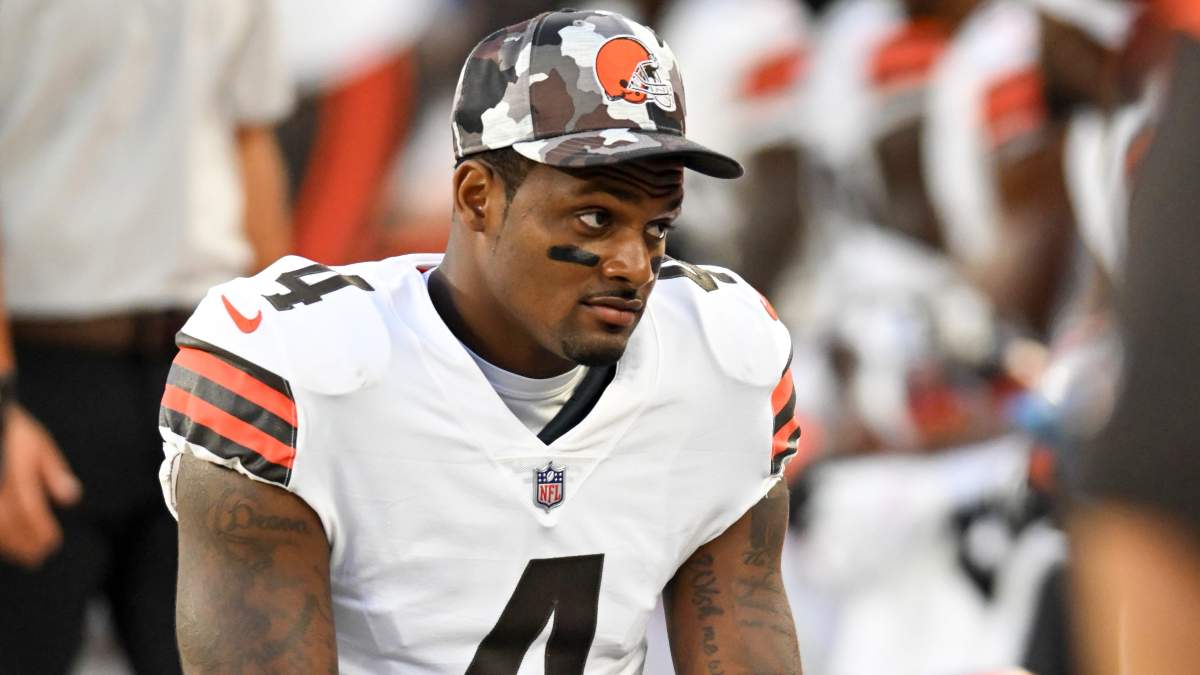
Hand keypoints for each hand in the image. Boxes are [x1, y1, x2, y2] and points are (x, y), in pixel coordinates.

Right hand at [0, 405, 80, 567]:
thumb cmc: (10, 429)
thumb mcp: (38, 444)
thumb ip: (53, 472)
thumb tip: (71, 498)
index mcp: (17, 477)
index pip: (31, 515)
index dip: (41, 534)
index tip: (51, 546)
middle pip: (8, 527)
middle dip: (23, 546)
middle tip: (36, 559)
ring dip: (5, 545)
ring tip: (18, 553)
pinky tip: (1, 541)